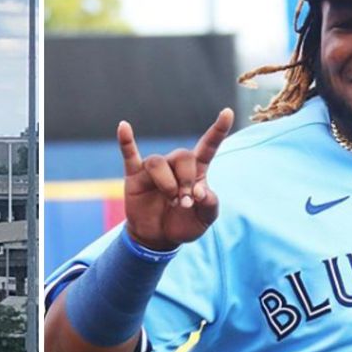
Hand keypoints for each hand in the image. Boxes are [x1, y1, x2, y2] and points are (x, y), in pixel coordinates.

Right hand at [118, 108, 233, 250]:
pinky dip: (126, 141)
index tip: (227, 112)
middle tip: (184, 203)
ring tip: (170, 201)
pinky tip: (124, 127)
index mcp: (197, 171)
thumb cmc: (184, 224)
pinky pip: (129, 154)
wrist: (158, 239)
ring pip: (158, 162)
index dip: (218, 130)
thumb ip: (210, 204)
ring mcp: (154, 170)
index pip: (208, 146)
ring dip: (167, 183)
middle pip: (182, 156)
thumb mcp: (205, 220)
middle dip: (186, 179)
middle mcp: (175, 165)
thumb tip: (199, 191)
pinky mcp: (135, 176)